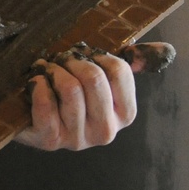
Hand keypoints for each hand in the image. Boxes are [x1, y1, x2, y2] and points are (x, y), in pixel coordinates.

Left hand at [15, 52, 136, 150]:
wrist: (35, 123)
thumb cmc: (70, 97)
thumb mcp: (100, 83)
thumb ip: (122, 66)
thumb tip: (153, 49)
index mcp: (124, 114)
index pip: (119, 72)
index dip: (97, 56)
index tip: (84, 56)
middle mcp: (106, 131)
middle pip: (95, 78)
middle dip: (73, 61)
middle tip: (61, 60)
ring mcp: (79, 139)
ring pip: (70, 88)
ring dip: (54, 71)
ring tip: (47, 70)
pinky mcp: (51, 140)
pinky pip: (46, 103)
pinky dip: (38, 84)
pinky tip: (36, 82)